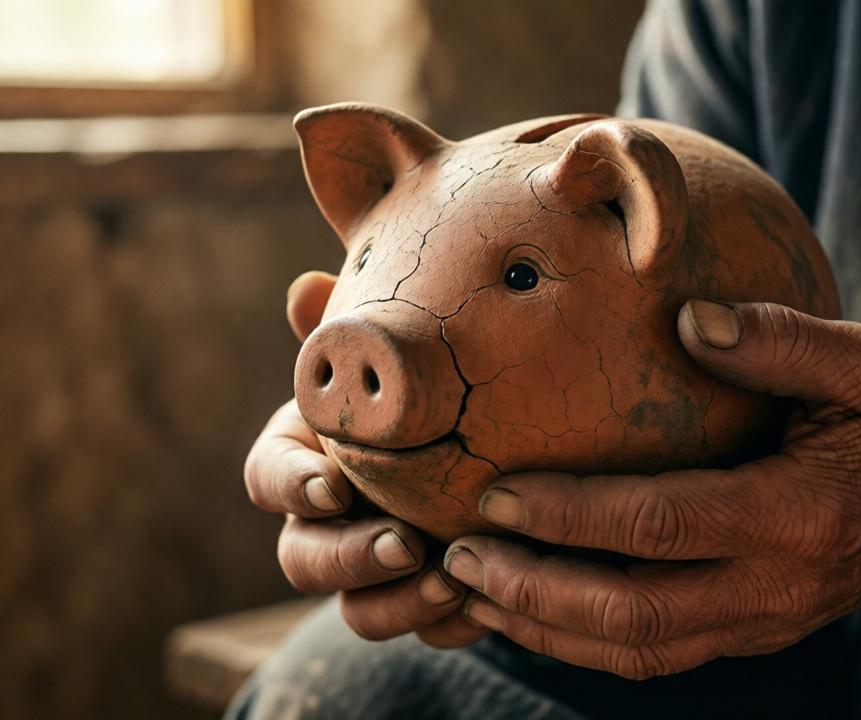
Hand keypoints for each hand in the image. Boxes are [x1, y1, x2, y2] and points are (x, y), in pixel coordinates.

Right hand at [242, 271, 486, 647]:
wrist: (515, 430)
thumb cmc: (436, 385)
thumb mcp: (404, 356)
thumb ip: (360, 333)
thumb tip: (306, 287)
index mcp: (311, 455)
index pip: (268, 477)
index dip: (291, 486)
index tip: (330, 487)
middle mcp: (331, 520)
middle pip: (304, 558)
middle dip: (348, 557)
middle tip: (405, 546)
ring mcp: (374, 566)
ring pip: (356, 610)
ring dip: (395, 603)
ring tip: (452, 581)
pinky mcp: (421, 599)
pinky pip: (421, 630)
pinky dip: (446, 625)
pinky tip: (481, 608)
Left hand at [439, 300, 860, 678]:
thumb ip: (781, 340)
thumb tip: (687, 319)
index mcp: (798, 514)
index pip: (658, 526)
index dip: (567, 515)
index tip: (490, 493)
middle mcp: (776, 586)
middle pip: (630, 614)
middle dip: (533, 590)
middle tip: (455, 553)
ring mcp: (765, 622)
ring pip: (634, 651)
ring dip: (545, 628)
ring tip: (471, 589)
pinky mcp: (755, 633)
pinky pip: (656, 655)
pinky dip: (582, 643)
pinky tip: (532, 611)